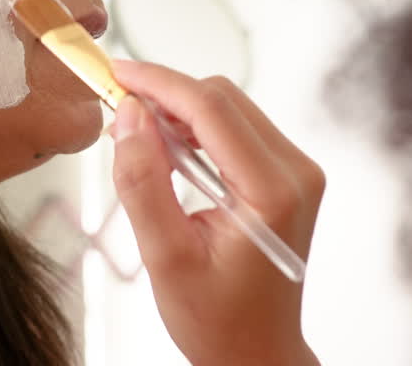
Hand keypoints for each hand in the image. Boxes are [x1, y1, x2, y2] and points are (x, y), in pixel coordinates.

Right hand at [109, 60, 324, 365]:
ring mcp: (296, 170)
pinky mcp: (285, 175)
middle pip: (222, 98)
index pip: (211, 108)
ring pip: (228, 107)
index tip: (115, 74)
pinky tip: (167, 155)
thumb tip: (129, 117)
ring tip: (137, 143)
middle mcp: (295, 171)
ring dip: (179, 113)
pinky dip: (196, 130)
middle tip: (117, 116)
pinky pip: (236, 128)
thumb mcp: (165, 256)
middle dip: (166, 96)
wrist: (257, 352)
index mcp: (273, 190)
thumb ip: (143, 182)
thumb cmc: (216, 319)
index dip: (158, 83)